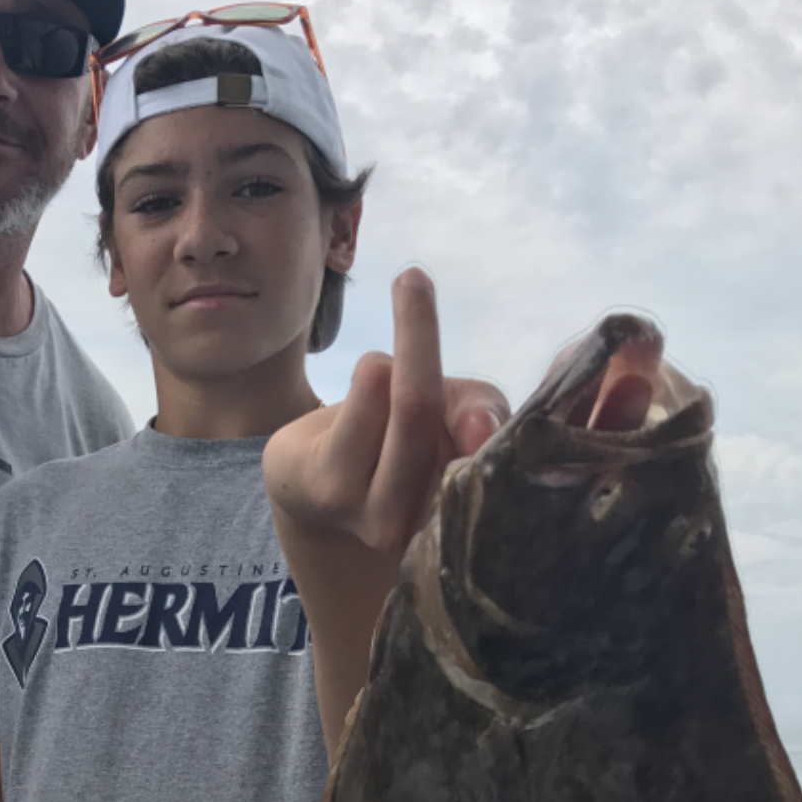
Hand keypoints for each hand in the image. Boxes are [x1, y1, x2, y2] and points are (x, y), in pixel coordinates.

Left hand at [264, 267, 508, 560]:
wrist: (318, 494)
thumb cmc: (399, 448)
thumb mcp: (452, 421)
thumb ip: (480, 411)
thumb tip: (484, 425)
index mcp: (459, 512)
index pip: (480, 449)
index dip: (482, 406)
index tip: (481, 348)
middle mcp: (414, 523)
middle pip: (419, 406)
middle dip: (418, 330)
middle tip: (413, 277)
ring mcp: (367, 511)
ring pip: (385, 388)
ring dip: (384, 368)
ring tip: (377, 396)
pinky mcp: (326, 486)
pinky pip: (358, 394)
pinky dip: (366, 379)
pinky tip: (354, 409)